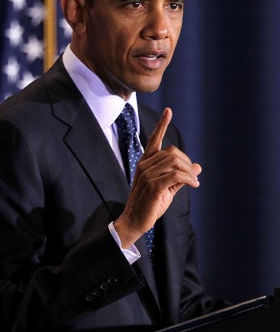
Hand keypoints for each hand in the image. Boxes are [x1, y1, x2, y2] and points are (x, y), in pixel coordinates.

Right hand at [113, 108, 201, 248]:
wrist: (134, 220)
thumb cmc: (149, 204)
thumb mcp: (167, 188)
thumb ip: (181, 176)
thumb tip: (198, 166)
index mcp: (145, 163)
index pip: (154, 140)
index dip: (162, 125)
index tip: (168, 111)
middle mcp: (145, 165)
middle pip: (173, 152)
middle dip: (187, 162)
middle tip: (194, 177)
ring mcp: (148, 175)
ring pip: (176, 163)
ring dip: (190, 172)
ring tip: (194, 183)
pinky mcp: (154, 186)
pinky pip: (177, 175)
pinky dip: (189, 179)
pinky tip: (194, 185)